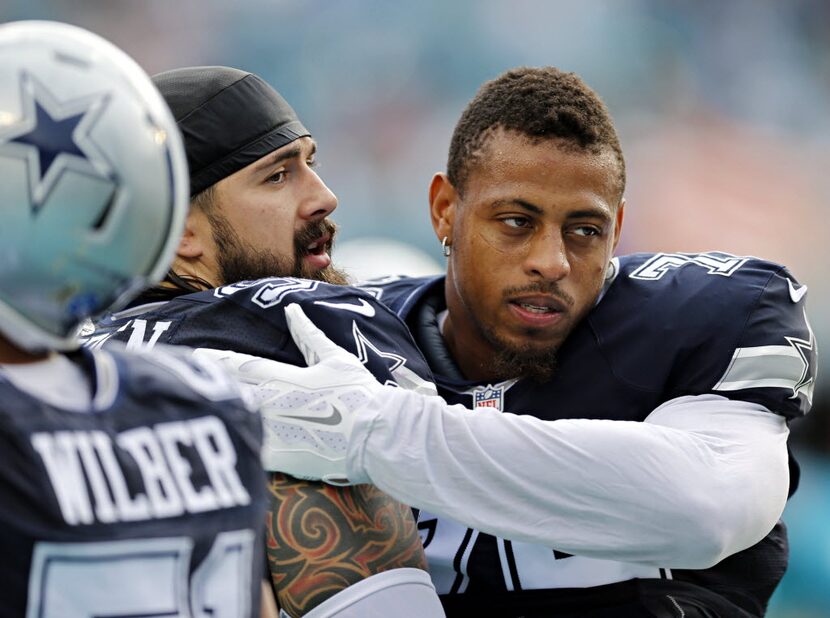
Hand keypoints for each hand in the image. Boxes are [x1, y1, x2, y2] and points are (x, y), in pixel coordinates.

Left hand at [192, 303, 380, 483]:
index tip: (193, 354)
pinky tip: (223, 442)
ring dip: (218, 413)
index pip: (237, 365)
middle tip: (185, 378)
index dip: (213, 358)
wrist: (377, 437)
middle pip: (227, 392)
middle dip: (208, 384)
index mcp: (283, 379)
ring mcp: (272, 434)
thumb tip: (292, 310)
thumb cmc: (359, 394)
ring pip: (233, 421)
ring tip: (200, 409)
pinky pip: (248, 450)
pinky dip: (236, 443)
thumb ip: (308, 335)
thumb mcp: (335, 359)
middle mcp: (270, 405)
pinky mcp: (279, 459)